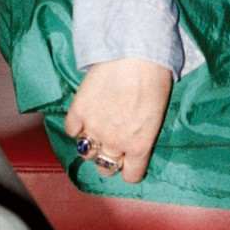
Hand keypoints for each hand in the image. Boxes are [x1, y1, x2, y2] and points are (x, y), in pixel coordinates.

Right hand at [64, 58, 172, 183]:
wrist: (134, 53)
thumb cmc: (155, 78)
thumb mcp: (157, 113)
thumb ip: (144, 132)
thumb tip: (135, 136)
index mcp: (139, 146)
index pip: (130, 176)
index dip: (129, 168)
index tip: (128, 160)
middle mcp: (115, 143)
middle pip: (105, 168)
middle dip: (109, 157)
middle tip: (112, 142)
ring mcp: (94, 128)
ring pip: (86, 152)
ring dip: (91, 143)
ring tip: (96, 129)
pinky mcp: (78, 112)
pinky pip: (72, 130)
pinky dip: (77, 125)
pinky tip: (85, 114)